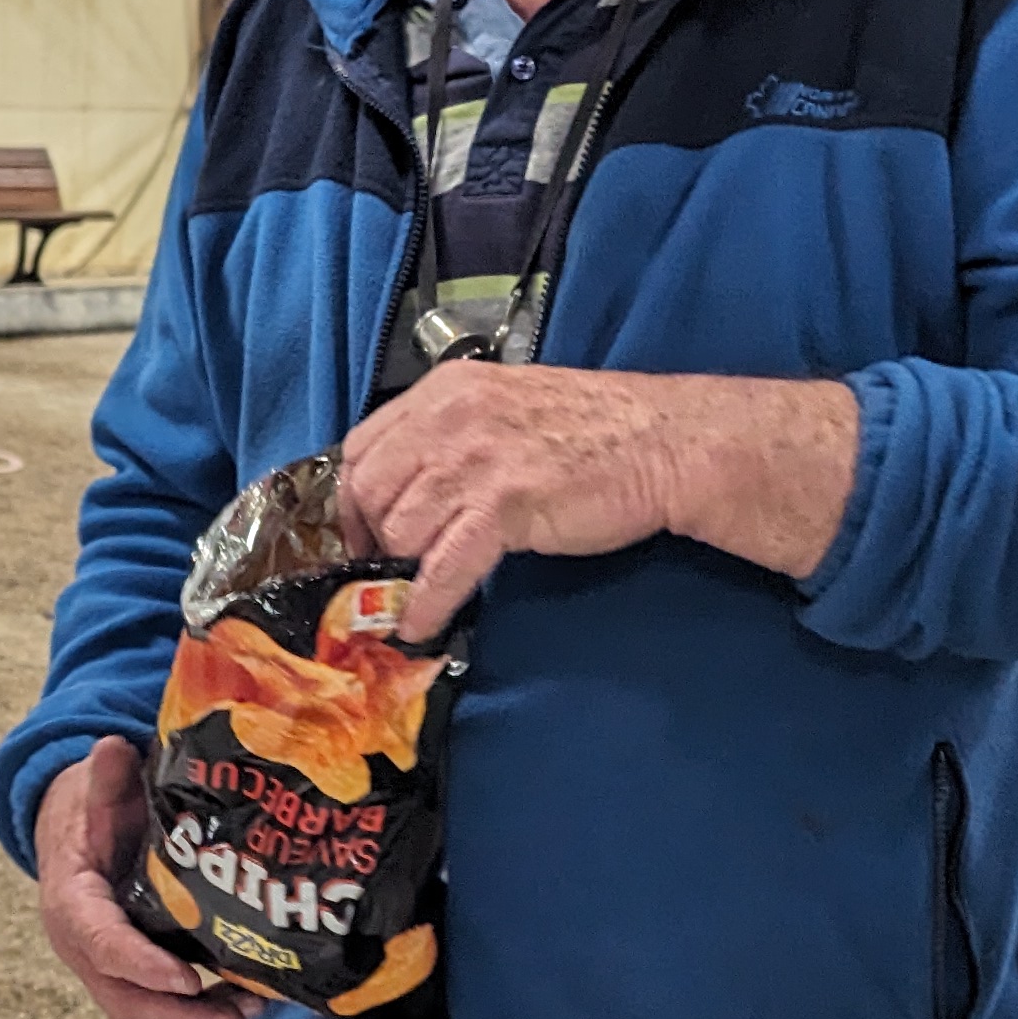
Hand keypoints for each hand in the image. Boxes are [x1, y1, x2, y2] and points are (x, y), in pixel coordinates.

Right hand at [35, 736, 260, 1018]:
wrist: (68, 826)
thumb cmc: (86, 808)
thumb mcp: (93, 789)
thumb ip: (105, 777)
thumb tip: (111, 748)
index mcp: (70, 900)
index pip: (102, 943)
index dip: (143, 965)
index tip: (187, 979)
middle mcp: (81, 943)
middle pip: (123, 998)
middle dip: (179, 1014)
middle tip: (237, 1012)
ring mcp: (104, 961)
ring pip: (140, 1008)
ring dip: (194, 1018)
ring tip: (250, 1009)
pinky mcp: (128, 966)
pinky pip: (156, 1000)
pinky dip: (196, 1006)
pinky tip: (242, 997)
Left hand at [338, 364, 860, 637]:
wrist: (663, 443)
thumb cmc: (593, 430)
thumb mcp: (506, 407)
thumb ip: (453, 435)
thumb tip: (410, 486)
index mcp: (445, 392)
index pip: (362, 447)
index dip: (355, 500)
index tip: (364, 533)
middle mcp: (449, 418)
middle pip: (370, 490)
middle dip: (369, 541)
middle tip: (383, 574)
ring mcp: (475, 460)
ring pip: (400, 530)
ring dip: (400, 574)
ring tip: (410, 600)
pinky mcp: (504, 505)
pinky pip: (442, 566)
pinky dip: (425, 604)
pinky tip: (422, 627)